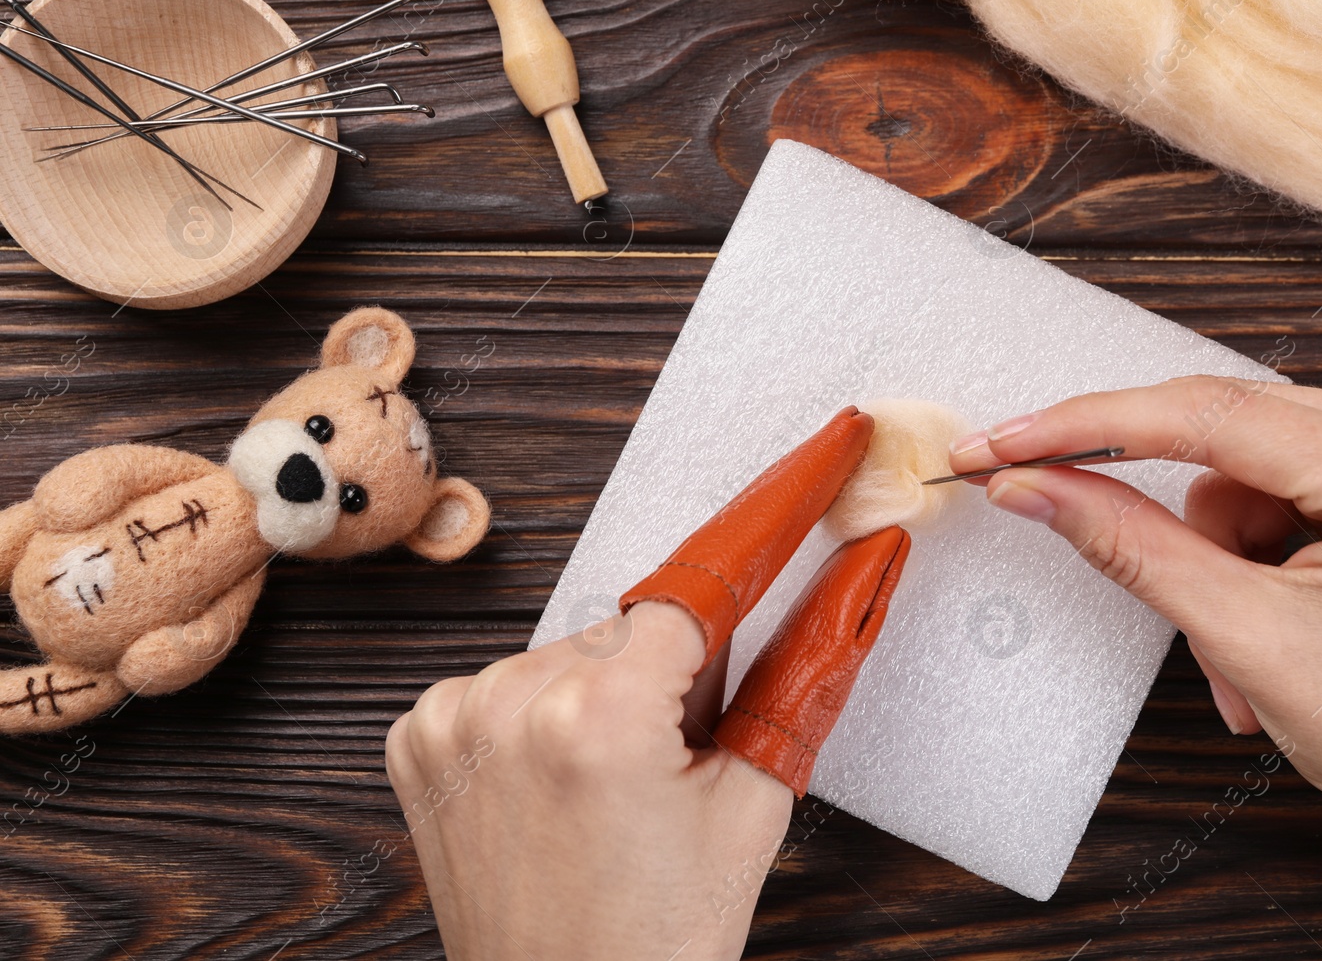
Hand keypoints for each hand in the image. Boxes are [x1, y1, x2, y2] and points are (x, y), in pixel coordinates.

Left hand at [385, 408, 909, 959]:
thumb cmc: (661, 937)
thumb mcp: (753, 802)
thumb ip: (805, 674)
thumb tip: (862, 574)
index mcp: (602, 715)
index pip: (710, 577)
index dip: (777, 512)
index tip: (824, 451)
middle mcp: (512, 698)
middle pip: (638, 626)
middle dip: (675, 670)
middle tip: (679, 761)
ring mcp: (452, 713)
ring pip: (576, 650)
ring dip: (609, 690)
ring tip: (612, 789)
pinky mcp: (417, 731)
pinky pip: (512, 680)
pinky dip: (547, 712)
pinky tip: (560, 781)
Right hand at [950, 376, 1321, 959]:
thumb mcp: (1241, 636)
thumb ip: (1127, 543)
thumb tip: (1033, 484)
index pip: (1208, 414)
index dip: (1088, 426)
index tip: (1004, 442)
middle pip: (1227, 435)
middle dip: (1173, 521)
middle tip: (1082, 533)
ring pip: (1246, 463)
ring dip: (1215, 551)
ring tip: (1237, 650)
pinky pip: (1281, 481)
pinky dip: (1249, 549)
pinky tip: (1268, 618)